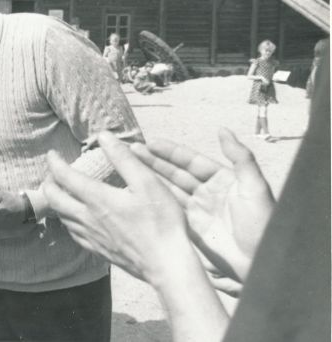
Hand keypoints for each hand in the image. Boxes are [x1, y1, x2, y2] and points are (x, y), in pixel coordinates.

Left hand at [43, 132, 191, 281]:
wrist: (166, 264)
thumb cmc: (161, 222)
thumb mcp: (147, 183)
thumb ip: (124, 158)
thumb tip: (104, 137)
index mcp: (98, 199)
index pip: (64, 177)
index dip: (54, 163)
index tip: (51, 154)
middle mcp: (88, 218)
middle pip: (54, 200)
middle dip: (48, 183)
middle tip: (52, 174)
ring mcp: (91, 237)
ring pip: (62, 218)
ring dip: (56, 203)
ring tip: (61, 193)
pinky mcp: (98, 251)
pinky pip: (73, 233)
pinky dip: (68, 221)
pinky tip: (76, 219)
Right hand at [131, 128, 274, 282]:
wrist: (261, 262)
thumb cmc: (263, 223)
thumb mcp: (254, 186)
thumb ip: (240, 156)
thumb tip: (222, 130)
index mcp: (222, 179)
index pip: (191, 161)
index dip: (170, 152)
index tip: (150, 143)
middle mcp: (207, 192)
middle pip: (176, 173)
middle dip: (154, 162)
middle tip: (132, 151)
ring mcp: (198, 211)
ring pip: (169, 190)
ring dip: (151, 179)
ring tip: (129, 168)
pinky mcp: (191, 229)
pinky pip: (169, 211)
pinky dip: (155, 201)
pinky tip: (138, 194)